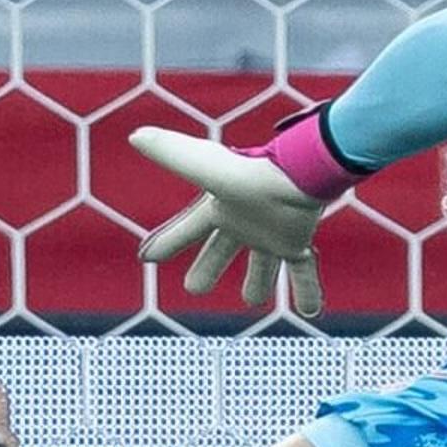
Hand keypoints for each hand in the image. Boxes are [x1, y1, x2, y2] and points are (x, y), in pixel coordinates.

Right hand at [131, 122, 341, 317]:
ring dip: (259, 282)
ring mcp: (273, 234)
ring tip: (254, 300)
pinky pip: (303, 272)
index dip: (166, 243)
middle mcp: (245, 222)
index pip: (186, 229)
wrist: (301, 175)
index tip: (147, 257)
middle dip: (208, 267)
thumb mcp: (206, 168)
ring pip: (263, 265)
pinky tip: (311, 312)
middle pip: (221, 250)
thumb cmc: (253, 174)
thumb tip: (135, 135)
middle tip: (195, 288)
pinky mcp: (298, 242)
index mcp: (219, 208)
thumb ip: (172, 153)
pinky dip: (307, 291)